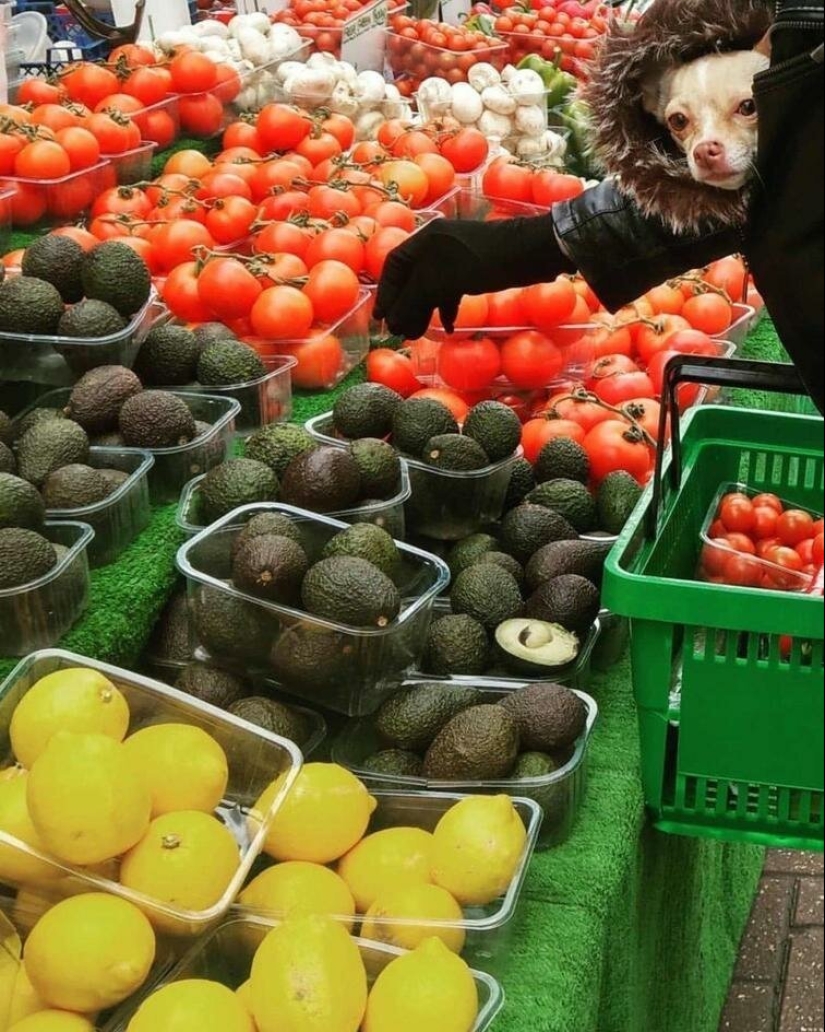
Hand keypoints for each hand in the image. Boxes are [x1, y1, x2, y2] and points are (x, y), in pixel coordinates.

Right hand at [374, 214, 572, 339]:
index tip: (382, 319)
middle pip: (412, 278)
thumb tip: (393, 322)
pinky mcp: (473, 269)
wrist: (530, 252)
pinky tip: (449, 328)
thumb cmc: (483, 262)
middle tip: (399, 333)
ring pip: (430, 287)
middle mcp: (437, 245)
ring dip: (423, 311)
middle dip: (405, 306)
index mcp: (426, 239)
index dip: (386, 293)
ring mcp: (456, 257)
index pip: (395, 266)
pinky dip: (446, 309)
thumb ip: (413, 300)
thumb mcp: (441, 281)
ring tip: (417, 335)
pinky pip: (450, 290)